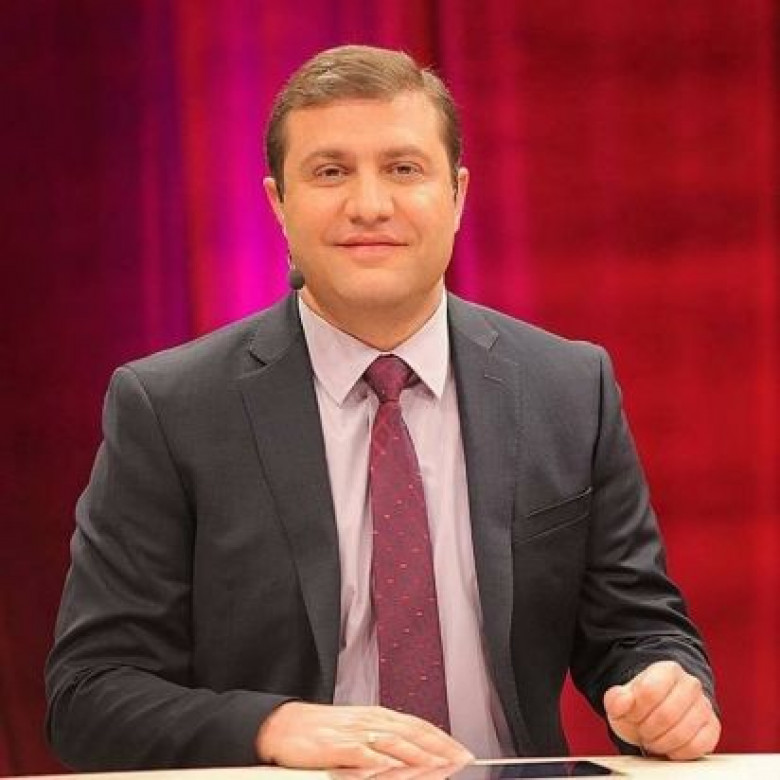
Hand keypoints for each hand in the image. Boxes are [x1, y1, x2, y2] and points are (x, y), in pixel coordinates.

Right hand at [255, 701, 474, 768]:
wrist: (286, 725)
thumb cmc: (323, 732)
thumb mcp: (359, 730)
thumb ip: (385, 739)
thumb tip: (414, 751)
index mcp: (377, 716)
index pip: (417, 726)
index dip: (442, 738)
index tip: (462, 751)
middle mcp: (370, 721)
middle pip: (411, 733)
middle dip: (439, 747)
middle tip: (461, 759)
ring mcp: (354, 733)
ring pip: (393, 742)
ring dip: (418, 754)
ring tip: (439, 765)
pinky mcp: (336, 747)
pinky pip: (361, 753)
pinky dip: (378, 760)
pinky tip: (391, 767)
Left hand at [604, 661, 720, 759]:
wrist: (659, 712)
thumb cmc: (641, 705)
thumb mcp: (621, 700)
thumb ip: (616, 699)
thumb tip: (622, 701)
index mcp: (666, 670)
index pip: (649, 691)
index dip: (636, 711)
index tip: (632, 716)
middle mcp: (690, 684)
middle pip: (666, 715)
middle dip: (648, 730)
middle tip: (642, 732)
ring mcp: (704, 706)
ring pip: (682, 733)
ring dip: (661, 743)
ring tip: (653, 739)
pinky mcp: (712, 728)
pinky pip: (697, 746)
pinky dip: (678, 752)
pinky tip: (669, 747)